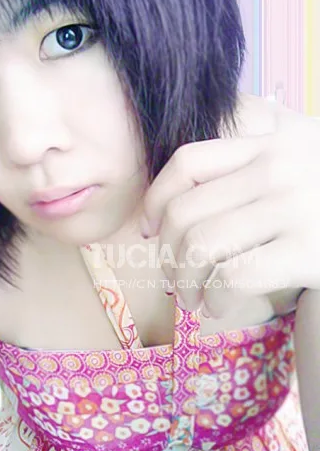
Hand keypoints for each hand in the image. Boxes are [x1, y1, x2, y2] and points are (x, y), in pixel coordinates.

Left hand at [141, 97, 319, 317]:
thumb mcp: (292, 169)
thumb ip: (244, 172)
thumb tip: (162, 216)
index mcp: (269, 143)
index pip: (187, 162)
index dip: (155, 200)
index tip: (147, 230)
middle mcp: (279, 167)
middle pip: (186, 211)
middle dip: (166, 254)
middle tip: (173, 279)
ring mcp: (296, 207)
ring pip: (202, 245)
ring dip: (184, 282)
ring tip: (191, 299)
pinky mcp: (311, 251)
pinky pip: (234, 276)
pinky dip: (214, 298)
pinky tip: (217, 307)